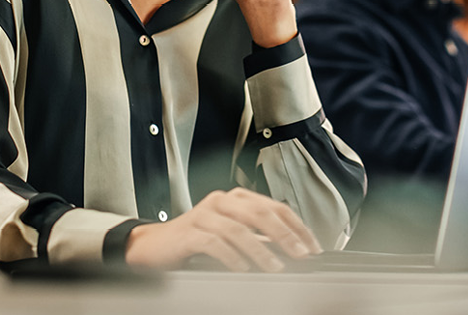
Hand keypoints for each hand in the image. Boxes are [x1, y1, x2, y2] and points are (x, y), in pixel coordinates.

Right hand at [124, 188, 320, 271]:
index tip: (313, 247)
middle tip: (300, 255)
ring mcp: (204, 214)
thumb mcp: (232, 236)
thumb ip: (259, 239)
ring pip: (239, 229)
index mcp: (236, 199)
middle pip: (259, 213)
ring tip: (275, 268)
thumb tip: (293, 252)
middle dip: (285, 235)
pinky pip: (214, 242)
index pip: (274, 206)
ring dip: (261, 250)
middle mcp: (222, 201)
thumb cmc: (196, 242)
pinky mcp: (189, 232)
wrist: (155, 246)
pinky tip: (242, 269)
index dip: (297, 226)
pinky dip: (232, 257)